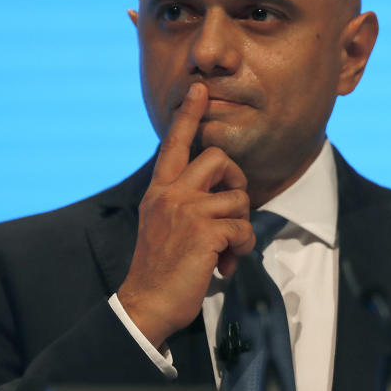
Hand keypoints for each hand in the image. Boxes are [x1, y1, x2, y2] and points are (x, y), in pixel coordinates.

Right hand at [117, 82, 253, 347]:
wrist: (147, 303)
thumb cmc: (160, 268)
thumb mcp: (163, 225)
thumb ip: (183, 203)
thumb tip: (222, 196)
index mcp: (159, 191)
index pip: (175, 144)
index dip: (188, 115)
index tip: (198, 88)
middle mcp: (170, 194)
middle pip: (219, 159)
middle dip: (237, 183)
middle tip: (231, 210)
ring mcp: (187, 211)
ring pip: (238, 199)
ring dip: (240, 228)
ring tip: (224, 250)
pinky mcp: (204, 232)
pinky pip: (243, 228)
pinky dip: (241, 249)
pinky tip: (223, 265)